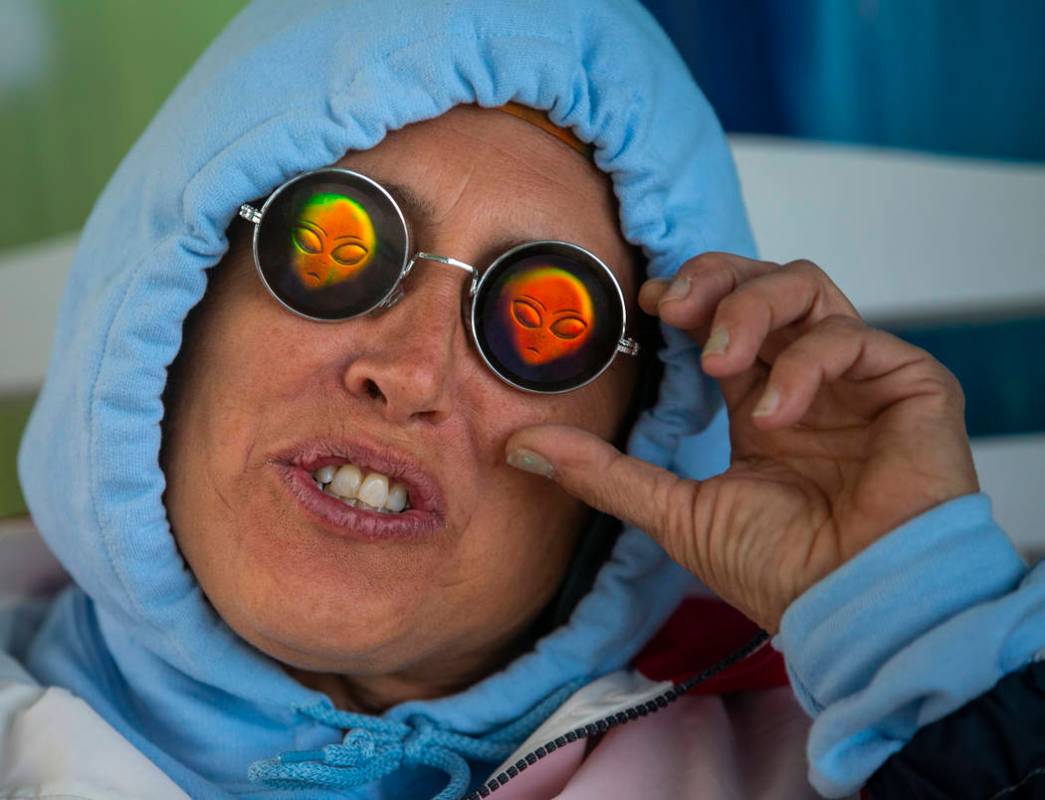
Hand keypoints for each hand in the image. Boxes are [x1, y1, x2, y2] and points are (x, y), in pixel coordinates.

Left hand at [506, 253, 978, 632]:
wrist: (853, 610)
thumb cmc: (780, 571)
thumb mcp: (676, 512)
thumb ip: (602, 472)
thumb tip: (519, 444)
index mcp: (762, 403)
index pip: (726, 320)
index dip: (693, 297)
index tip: (652, 304)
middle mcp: (808, 381)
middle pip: (766, 285)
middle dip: (716, 280)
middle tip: (675, 305)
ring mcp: (859, 379)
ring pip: (807, 289)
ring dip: (751, 309)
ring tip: (718, 360)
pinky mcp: (910, 383)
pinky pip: (853, 336)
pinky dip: (804, 363)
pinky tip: (775, 414)